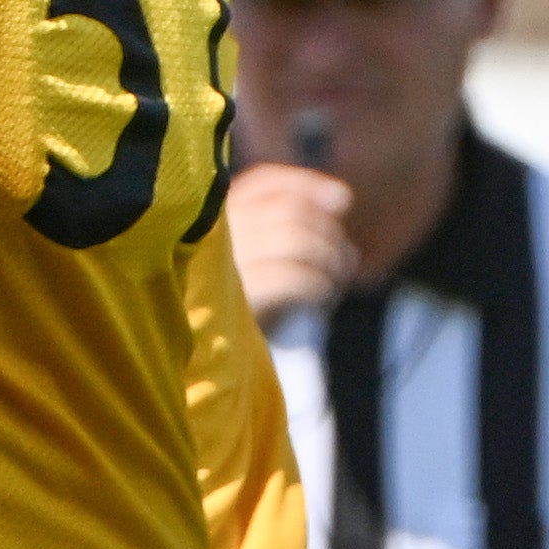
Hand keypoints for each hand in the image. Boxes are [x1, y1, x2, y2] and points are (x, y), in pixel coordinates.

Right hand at [225, 161, 356, 314]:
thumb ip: (291, 227)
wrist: (203, 366)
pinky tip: (323, 300)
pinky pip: (295, 278)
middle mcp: (214, 235)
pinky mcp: (237, 298)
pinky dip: (320, 286)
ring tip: (336, 282)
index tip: (343, 201)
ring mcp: (223, 265)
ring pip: (298, 240)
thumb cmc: (238, 310)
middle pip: (291, 210)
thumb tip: (343, 199)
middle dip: (329, 232)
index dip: (308, 185)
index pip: (263, 182)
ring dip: (330, 259)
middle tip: (345, 260)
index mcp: (211, 221)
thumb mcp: (255, 262)